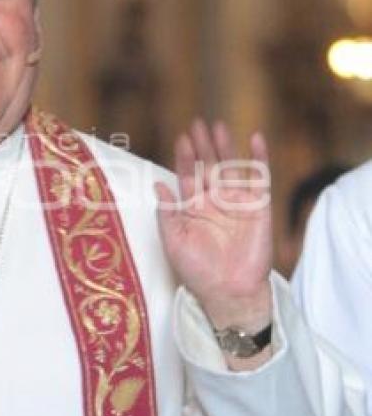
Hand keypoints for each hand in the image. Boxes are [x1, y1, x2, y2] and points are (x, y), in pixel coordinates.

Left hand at [155, 118, 271, 330]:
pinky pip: (260, 179)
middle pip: (208, 166)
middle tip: (197, 123)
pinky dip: (259, 158)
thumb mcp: (173, 241)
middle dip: (202, 146)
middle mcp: (215, 202)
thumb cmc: (197, 272)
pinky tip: (255, 138)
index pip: (188, 175)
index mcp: (194, 208)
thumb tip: (157, 184)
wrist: (227, 293)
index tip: (181, 138)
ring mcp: (237, 203)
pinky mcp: (258, 207)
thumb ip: (166, 212)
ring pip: (231, 168)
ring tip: (218, 126)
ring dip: (225, 147)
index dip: (185, 157)